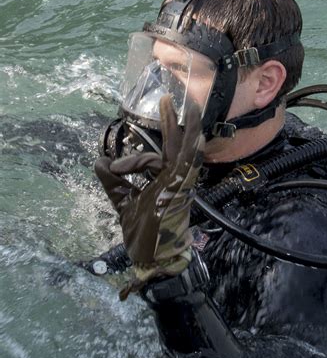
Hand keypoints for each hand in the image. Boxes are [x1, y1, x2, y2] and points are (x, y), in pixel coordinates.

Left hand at [94, 96, 204, 295]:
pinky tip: (196, 135)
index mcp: (163, 182)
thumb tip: (99, 161)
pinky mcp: (179, 192)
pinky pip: (187, 168)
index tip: (111, 168)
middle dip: (172, 122)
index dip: (130, 160)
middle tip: (168, 98)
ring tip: (189, 105)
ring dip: (187, 128)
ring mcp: (179, 186)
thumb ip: (113, 183)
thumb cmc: (143, 234)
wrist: (153, 260)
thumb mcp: (123, 203)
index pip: (152, 159)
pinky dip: (192, 150)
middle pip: (175, 146)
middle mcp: (174, 181)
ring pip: (185, 152)